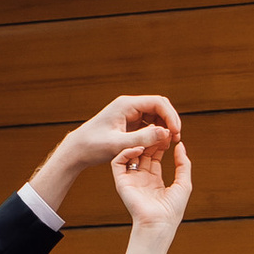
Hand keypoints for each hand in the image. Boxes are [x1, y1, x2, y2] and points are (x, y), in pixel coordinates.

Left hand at [29, 92, 182, 215]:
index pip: (158, 103)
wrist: (77, 150)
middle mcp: (129, 106)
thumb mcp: (118, 145)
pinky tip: (159, 145)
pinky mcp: (130, 123)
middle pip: (160, 107)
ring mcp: (130, 114)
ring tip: (168, 144)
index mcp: (126, 104)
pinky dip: (157, 133)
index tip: (175, 133)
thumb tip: (166, 132)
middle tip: (176, 139)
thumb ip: (142, 139)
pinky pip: (149, 124)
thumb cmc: (93, 146)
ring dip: (165, 127)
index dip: (171, 116)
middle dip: (170, 121)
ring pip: (156, 116)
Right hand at [112, 127, 192, 236]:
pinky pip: (118, 162)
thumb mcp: (184, 183)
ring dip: (138, 143)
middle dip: (150, 141)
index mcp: (154, 181)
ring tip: (148, 135)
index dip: (160, 145)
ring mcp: (130, 180)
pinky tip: (138, 146)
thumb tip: (181, 145)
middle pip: (143, 153)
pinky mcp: (121, 182)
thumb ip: (183, 164)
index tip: (166, 134)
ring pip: (130, 155)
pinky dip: (125, 152)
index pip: (154, 157)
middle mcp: (141, 179)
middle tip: (157, 129)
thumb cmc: (172, 210)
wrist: (158, 224)